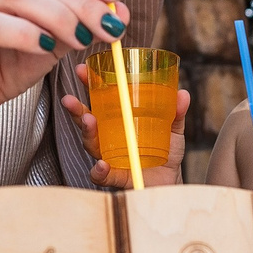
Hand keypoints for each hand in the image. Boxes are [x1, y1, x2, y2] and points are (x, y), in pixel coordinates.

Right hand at [65, 67, 189, 187]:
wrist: (172, 181)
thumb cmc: (166, 153)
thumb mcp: (173, 129)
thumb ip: (176, 113)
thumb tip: (182, 94)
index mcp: (118, 121)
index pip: (99, 100)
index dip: (89, 85)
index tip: (82, 71)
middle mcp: (109, 138)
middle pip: (88, 121)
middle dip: (77, 109)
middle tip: (70, 99)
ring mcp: (110, 157)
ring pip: (91, 144)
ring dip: (87, 132)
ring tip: (89, 120)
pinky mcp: (117, 177)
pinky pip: (103, 176)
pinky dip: (100, 171)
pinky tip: (101, 165)